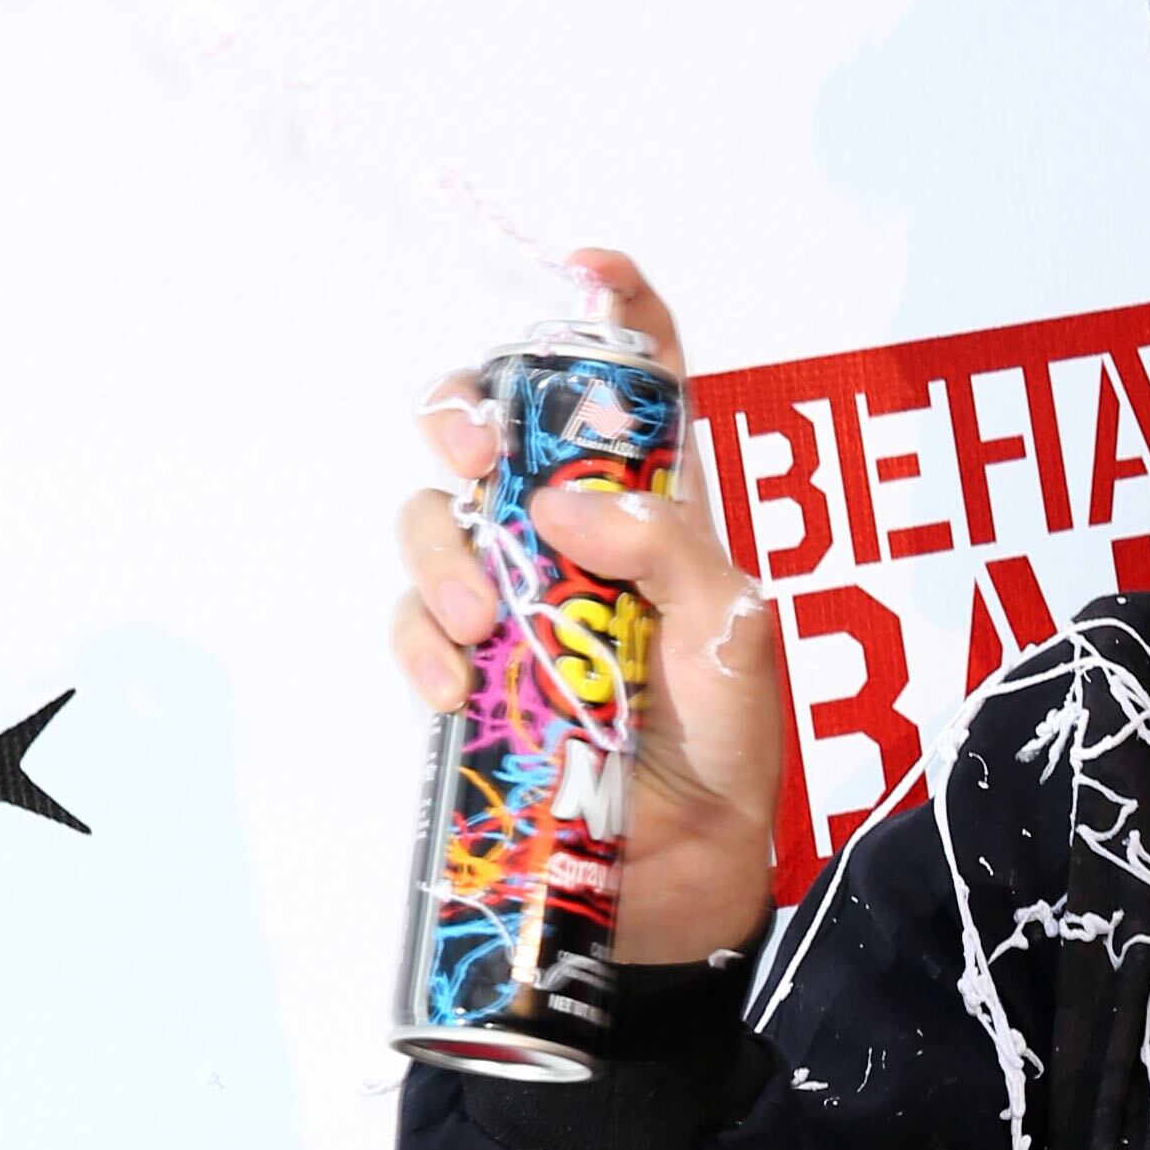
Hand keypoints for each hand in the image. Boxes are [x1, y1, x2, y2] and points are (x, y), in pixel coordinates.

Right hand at [391, 245, 789, 963]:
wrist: (684, 882)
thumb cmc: (725, 753)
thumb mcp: (736, 637)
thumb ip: (670, 548)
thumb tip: (563, 504)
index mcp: (658, 515)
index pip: (637, 389)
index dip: (612, 312)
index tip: (589, 267)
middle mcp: (575, 545)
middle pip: (498, 431)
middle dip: (469, 414)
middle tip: (474, 445)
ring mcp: (513, 606)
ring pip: (437, 520)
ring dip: (442, 549)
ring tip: (486, 619)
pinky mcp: (466, 673)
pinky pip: (413, 624)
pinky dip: (420, 641)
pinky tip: (456, 681)